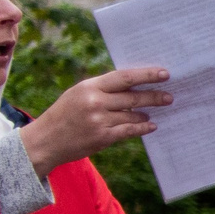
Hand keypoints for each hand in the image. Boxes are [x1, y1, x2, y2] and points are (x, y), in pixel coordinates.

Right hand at [19, 66, 171, 176]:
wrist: (45, 140)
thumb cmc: (65, 114)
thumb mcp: (78, 94)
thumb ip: (103, 90)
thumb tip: (134, 85)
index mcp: (89, 87)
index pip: (124, 77)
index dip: (146, 75)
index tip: (165, 73)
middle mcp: (95, 102)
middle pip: (133, 97)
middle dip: (154, 96)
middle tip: (170, 96)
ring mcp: (99, 120)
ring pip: (133, 115)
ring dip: (145, 114)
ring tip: (152, 112)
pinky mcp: (102, 137)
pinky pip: (130, 131)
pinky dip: (142, 128)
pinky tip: (151, 126)